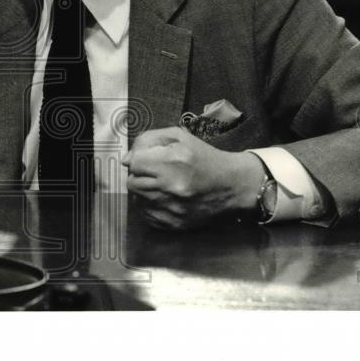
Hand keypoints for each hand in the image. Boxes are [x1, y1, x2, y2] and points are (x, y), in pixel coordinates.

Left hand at [122, 126, 264, 229]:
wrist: (232, 185)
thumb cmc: (204, 157)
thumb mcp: (179, 137)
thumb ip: (148, 140)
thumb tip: (127, 160)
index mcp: (173, 161)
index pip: (134, 163)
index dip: (139, 159)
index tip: (148, 159)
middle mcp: (171, 187)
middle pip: (132, 182)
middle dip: (140, 175)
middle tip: (154, 172)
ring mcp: (173, 208)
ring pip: (138, 200)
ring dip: (144, 191)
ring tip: (160, 185)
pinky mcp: (175, 224)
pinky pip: (147, 216)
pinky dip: (150, 207)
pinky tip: (164, 199)